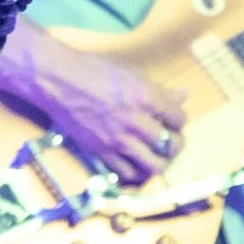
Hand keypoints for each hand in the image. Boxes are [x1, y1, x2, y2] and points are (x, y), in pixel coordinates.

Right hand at [26, 35, 187, 185]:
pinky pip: (126, 174)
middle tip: (169, 144)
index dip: (178, 121)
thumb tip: (183, 95)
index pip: (179, 119)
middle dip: (174, 146)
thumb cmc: (95, 70)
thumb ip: (159, 90)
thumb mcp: (132, 74)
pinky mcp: (102, 152)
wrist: (60, 81)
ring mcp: (119, 140)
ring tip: (155, 158)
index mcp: (148, 98)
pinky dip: (134, 173)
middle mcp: (137, 122)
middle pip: (171, 146)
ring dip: (159, 164)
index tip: (172, 121)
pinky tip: (134, 165)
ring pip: (153, 166)